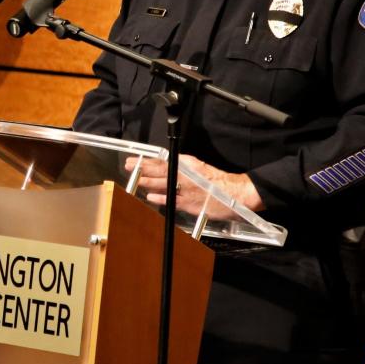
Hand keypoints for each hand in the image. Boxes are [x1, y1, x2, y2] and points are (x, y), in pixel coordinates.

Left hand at [124, 154, 264, 220]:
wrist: (236, 194)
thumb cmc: (218, 181)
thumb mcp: (199, 168)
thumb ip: (184, 167)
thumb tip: (169, 166)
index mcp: (188, 165)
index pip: (163, 161)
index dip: (147, 161)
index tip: (135, 160)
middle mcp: (185, 176)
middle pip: (159, 171)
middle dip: (142, 169)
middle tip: (128, 166)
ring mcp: (186, 190)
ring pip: (162, 184)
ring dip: (147, 182)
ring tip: (135, 179)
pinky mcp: (189, 204)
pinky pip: (171, 200)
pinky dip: (160, 198)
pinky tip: (150, 197)